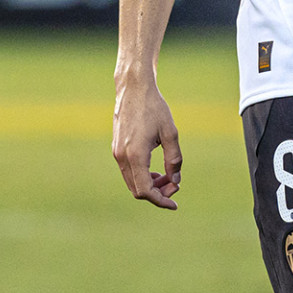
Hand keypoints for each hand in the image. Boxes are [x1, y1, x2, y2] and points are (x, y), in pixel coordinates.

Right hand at [111, 79, 182, 209]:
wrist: (133, 89)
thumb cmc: (154, 108)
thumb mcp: (171, 133)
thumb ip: (174, 159)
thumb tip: (175, 180)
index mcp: (135, 155)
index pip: (145, 190)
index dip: (160, 200)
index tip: (174, 203)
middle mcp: (122, 157)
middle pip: (138, 190)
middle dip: (158, 193)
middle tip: (175, 185)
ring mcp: (117, 153)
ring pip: (132, 182)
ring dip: (150, 185)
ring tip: (168, 176)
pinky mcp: (117, 148)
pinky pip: (129, 172)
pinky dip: (142, 176)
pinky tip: (156, 170)